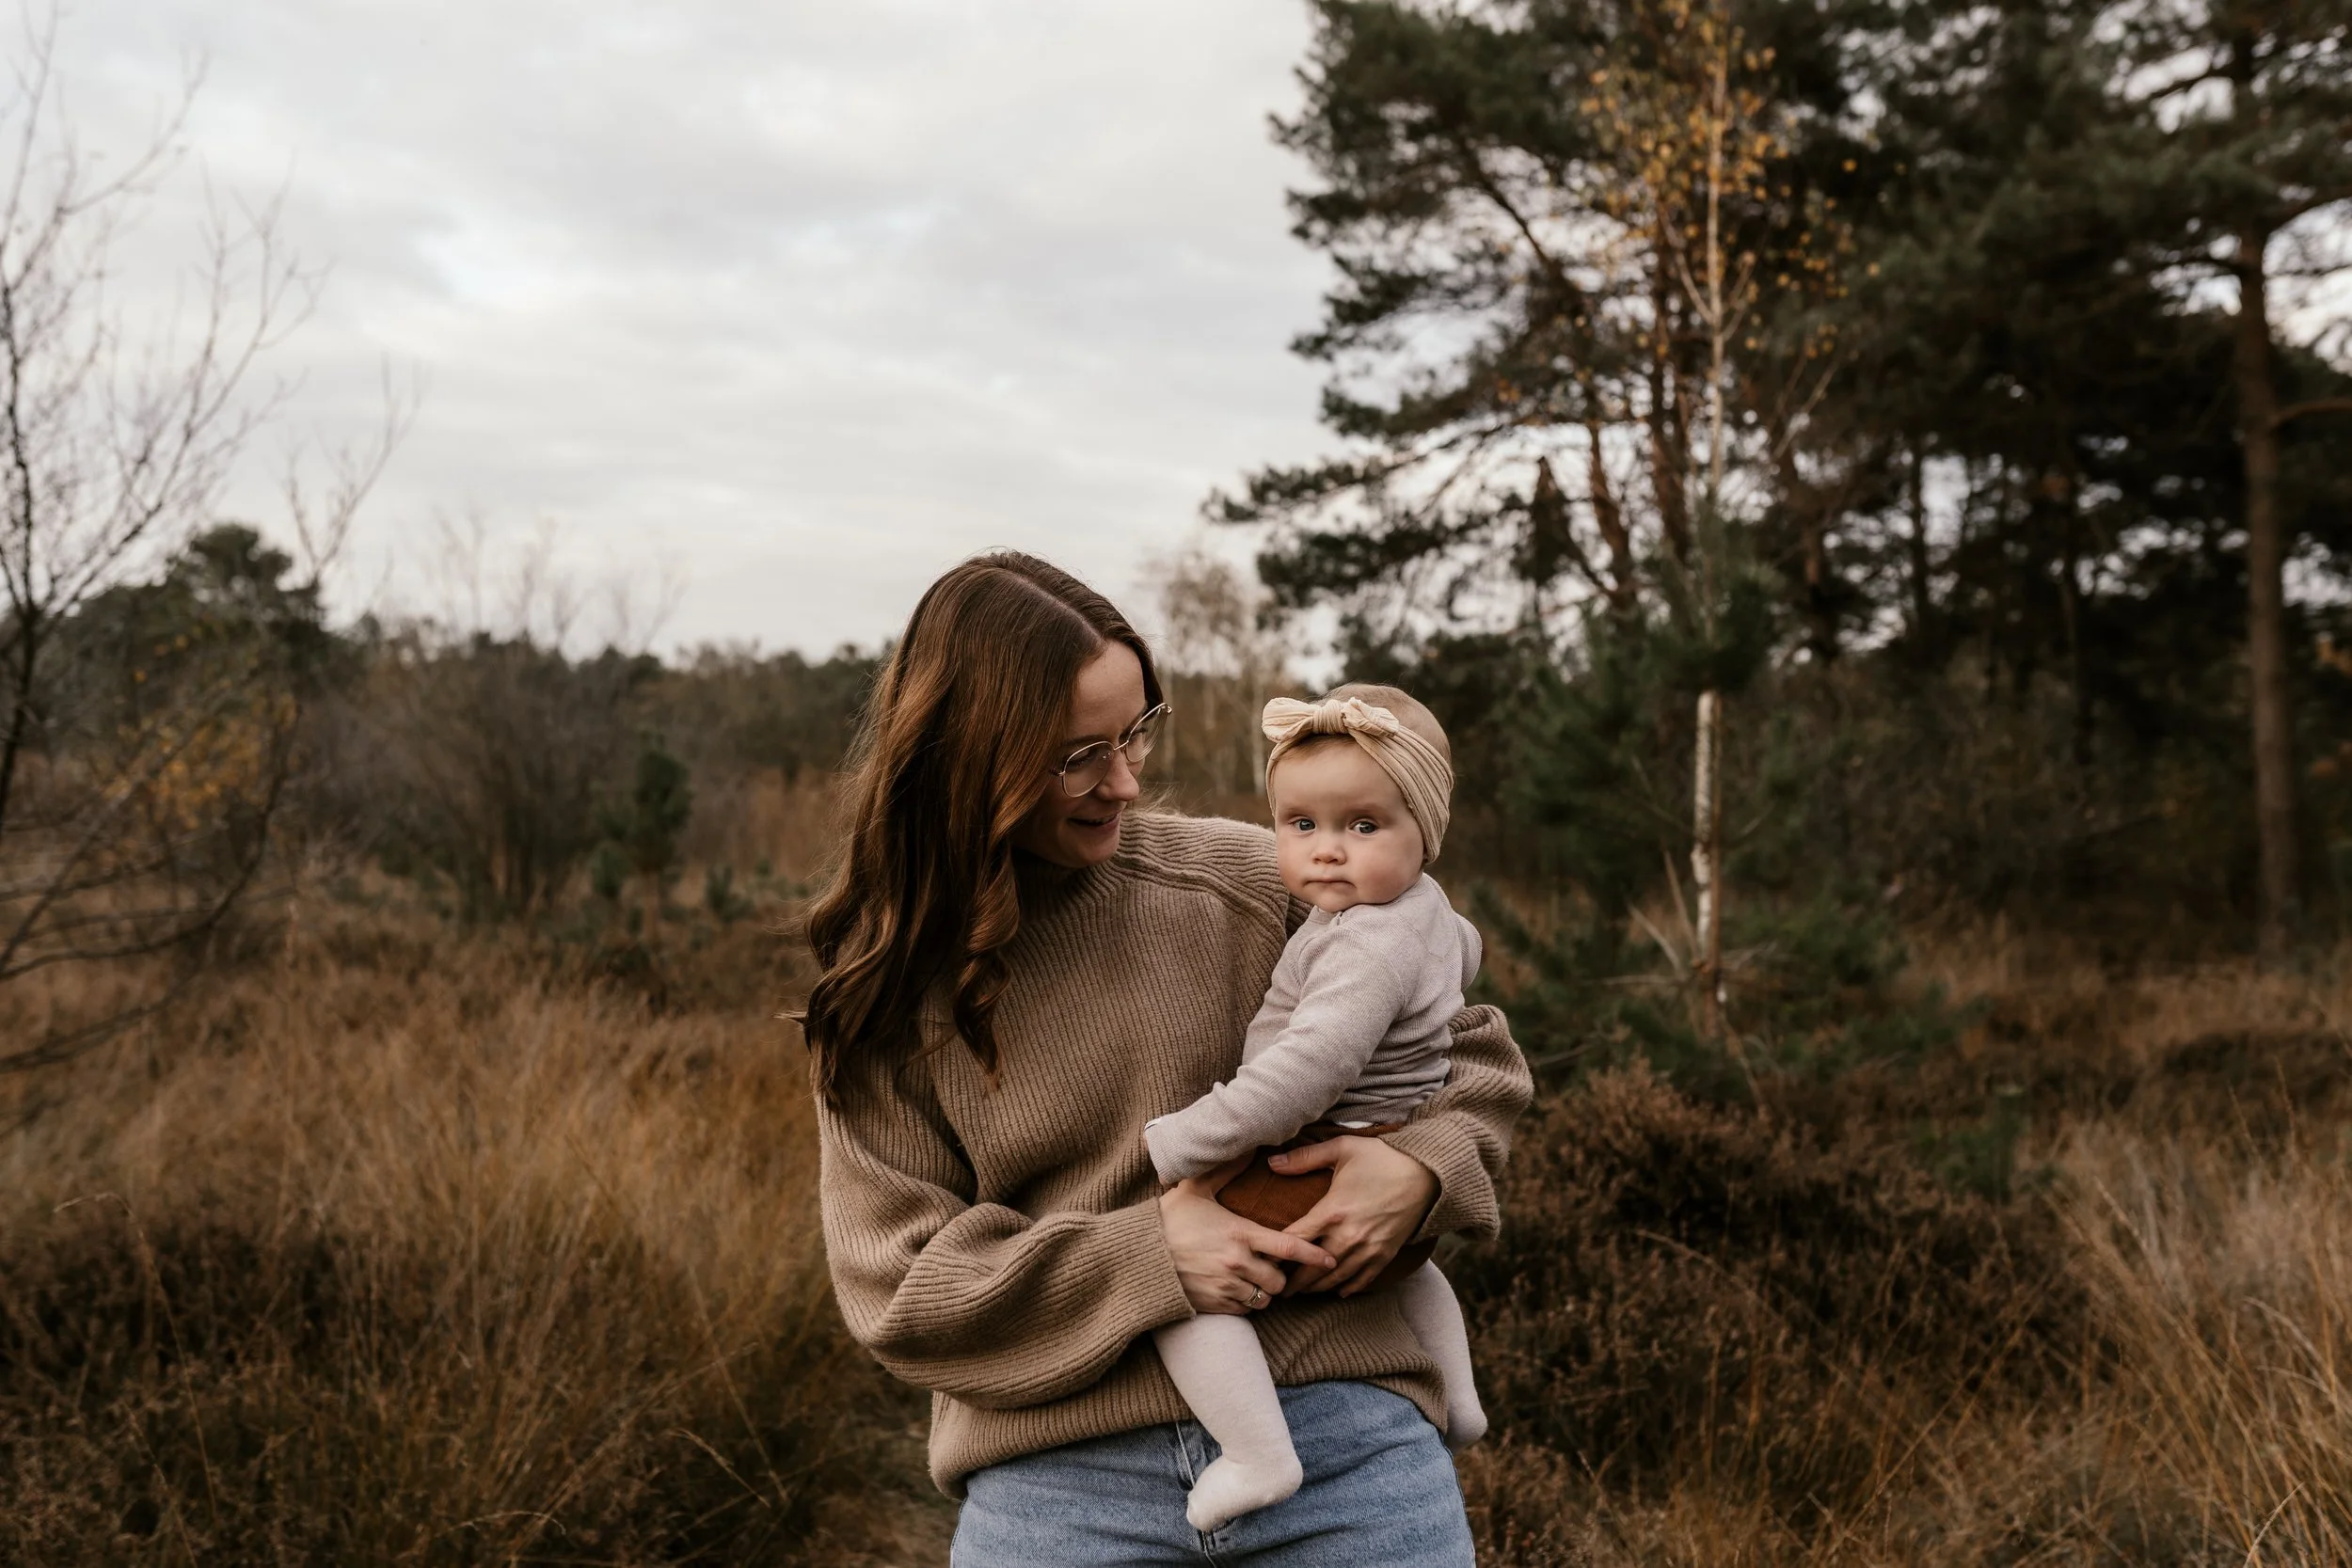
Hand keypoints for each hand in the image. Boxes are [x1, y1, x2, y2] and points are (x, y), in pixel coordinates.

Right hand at [1159, 1157, 1335, 1314]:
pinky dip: (1246, 1303)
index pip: (1289, 1247)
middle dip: (1281, 1275)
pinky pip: (1245, 1311)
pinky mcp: (1215, 1305)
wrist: (1138, 1256)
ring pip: (1265, 1299)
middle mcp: (1238, 1263)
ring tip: (1255, 1279)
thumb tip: (1250, 1149)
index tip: (1329, 1256)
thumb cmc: (1168, 1220)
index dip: (1314, 1253)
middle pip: (1281, 1280)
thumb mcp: (1195, 1189)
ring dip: (1264, 1291)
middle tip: (1272, 1266)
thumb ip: (1225, 1171)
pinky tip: (1236, 1290)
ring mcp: (1227, 1287)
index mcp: (1240, 1233)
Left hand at [1271, 1136, 1438, 1296]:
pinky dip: (1347, 1287)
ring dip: (1316, 1287)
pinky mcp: (1386, 1254)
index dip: (1277, 1252)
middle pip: (1312, 1268)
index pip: (1295, 1240)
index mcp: (1332, 1211)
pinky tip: (1337, 1290)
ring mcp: (1368, 1248)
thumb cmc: (1382, 1157)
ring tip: (1301, 1291)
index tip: (1264, 1258)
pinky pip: (1363, 1279)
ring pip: (1335, 1278)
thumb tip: (1272, 1162)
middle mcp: (1348, 1236)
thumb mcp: (1342, 1148)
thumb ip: (1304, 1157)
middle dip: (1293, 1280)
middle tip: (1277, 1286)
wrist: (1426, 1172)